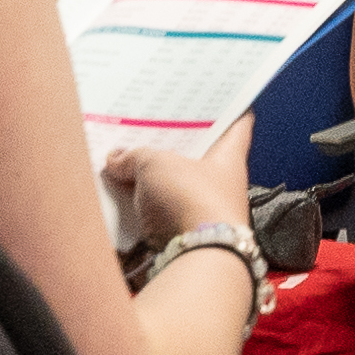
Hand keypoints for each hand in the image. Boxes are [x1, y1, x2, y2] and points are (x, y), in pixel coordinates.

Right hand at [106, 113, 253, 247]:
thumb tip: (116, 159)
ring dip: (153, 176)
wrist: (195, 261)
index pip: (238, 123)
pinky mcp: (185, 234)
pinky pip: (162, 212)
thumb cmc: (191, 202)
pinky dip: (144, 204)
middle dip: (173, 142)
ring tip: (123, 158)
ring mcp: (204, 210)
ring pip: (177, 184)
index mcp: (228, 156)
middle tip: (148, 123)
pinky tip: (121, 195)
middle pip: (199, 154)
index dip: (229, 106)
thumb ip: (135, 156)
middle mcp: (222, 183)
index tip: (216, 93)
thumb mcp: (156, 165)